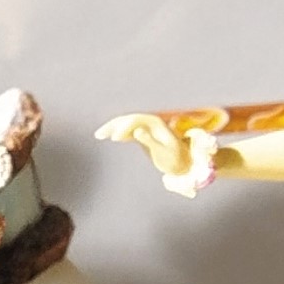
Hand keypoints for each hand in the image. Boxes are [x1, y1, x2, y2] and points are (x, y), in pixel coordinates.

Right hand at [97, 113, 221, 191]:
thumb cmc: (174, 160)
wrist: (184, 164)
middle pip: (128, 119)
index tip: (115, 139)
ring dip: (113, 128)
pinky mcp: (145, 136)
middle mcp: (151, 123)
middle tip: (100, 134)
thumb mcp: (162, 152)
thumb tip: (137, 131)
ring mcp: (147, 129)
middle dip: (113, 125)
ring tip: (99, 135)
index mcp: (155, 124)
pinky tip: (111, 138)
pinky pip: (129, 131)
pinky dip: (119, 133)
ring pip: (126, 124)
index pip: (136, 120)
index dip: (124, 127)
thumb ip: (149, 141)